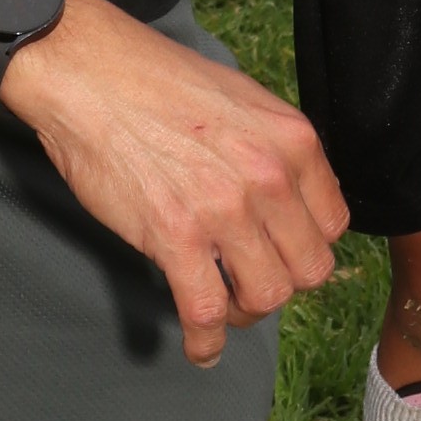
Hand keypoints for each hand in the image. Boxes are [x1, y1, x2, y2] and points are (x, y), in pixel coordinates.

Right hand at [1, 0, 347, 363]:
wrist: (88, 72)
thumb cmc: (155, 80)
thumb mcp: (241, 99)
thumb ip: (272, 148)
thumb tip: (286, 197)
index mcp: (292, 140)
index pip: (332, 225)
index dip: (304, 246)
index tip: (280, 251)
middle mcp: (269, 176)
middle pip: (307, 269)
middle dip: (280, 282)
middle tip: (249, 280)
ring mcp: (224, 209)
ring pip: (267, 296)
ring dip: (246, 313)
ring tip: (224, 308)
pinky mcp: (175, 236)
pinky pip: (207, 310)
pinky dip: (206, 341)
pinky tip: (200, 348)